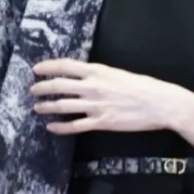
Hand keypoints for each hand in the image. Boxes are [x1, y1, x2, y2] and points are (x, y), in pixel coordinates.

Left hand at [31, 59, 175, 134]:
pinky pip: (75, 126)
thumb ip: (100, 75)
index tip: (36, 69)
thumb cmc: (144, 86)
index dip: (48, 67)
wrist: (160, 104)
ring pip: (63, 106)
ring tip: (37, 108)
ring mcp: (95, 106)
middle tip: (33, 90)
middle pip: (59, 86)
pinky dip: (61, 127)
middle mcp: (93, 87)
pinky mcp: (101, 122)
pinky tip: (52, 127)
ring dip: (47, 107)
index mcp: (98, 71)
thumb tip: (85, 76)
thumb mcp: (118, 73)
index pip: (65, 66)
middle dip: (42, 88)